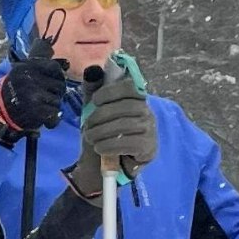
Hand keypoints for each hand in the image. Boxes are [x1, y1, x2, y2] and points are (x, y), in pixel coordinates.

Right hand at [0, 56, 68, 147]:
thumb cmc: (13, 92)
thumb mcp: (20, 72)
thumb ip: (38, 68)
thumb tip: (64, 66)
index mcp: (27, 67)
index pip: (55, 68)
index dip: (58, 76)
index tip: (54, 82)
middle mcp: (30, 79)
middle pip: (60, 85)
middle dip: (56, 93)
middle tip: (46, 98)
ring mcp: (33, 96)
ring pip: (58, 100)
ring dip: (52, 106)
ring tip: (41, 107)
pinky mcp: (36, 111)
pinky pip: (55, 113)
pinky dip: (53, 118)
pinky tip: (46, 118)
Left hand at [65, 56, 159, 195]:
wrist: (103, 167)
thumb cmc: (101, 136)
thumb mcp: (93, 112)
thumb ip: (93, 91)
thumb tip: (92, 70)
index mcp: (136, 100)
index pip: (130, 87)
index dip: (112, 91)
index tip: (95, 101)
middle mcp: (147, 113)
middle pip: (126, 107)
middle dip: (102, 116)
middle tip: (87, 127)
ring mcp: (150, 131)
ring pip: (127, 125)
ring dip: (103, 132)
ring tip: (91, 138)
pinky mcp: (149, 149)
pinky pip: (131, 143)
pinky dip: (111, 145)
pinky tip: (101, 148)